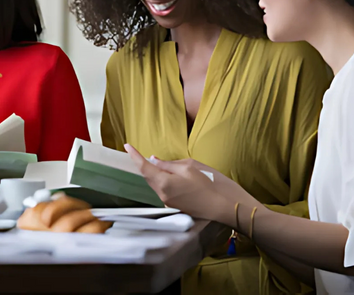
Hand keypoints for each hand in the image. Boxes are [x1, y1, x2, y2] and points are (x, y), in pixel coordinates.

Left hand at [125, 144, 239, 224]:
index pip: (143, 167)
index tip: (127, 145)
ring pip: (156, 184)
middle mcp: (162, 196)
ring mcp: (169, 203)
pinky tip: (171, 176)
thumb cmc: (211, 183)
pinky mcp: (176, 207)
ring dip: (155, 174)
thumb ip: (169, 164)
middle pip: (148, 177)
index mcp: (164, 183)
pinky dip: (164, 182)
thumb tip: (154, 160)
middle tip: (141, 152)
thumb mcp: (189, 166)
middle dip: (145, 165)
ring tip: (159, 163)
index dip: (134, 156)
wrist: (227, 206)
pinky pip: (164, 191)